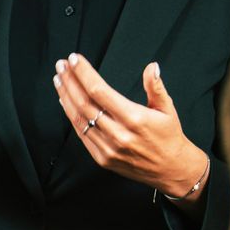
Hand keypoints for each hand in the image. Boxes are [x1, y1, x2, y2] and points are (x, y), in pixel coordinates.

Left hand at [53, 55, 205, 196]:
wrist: (170, 170)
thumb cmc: (169, 136)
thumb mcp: (167, 109)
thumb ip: (156, 87)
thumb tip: (152, 66)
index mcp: (134, 118)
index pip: (99, 91)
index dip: (84, 74)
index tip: (75, 59)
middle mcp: (118, 134)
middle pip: (84, 103)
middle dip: (70, 81)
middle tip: (61, 65)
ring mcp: (108, 148)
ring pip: (79, 118)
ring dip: (65, 96)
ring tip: (59, 78)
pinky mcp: (102, 158)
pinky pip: (81, 133)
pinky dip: (70, 115)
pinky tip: (64, 100)